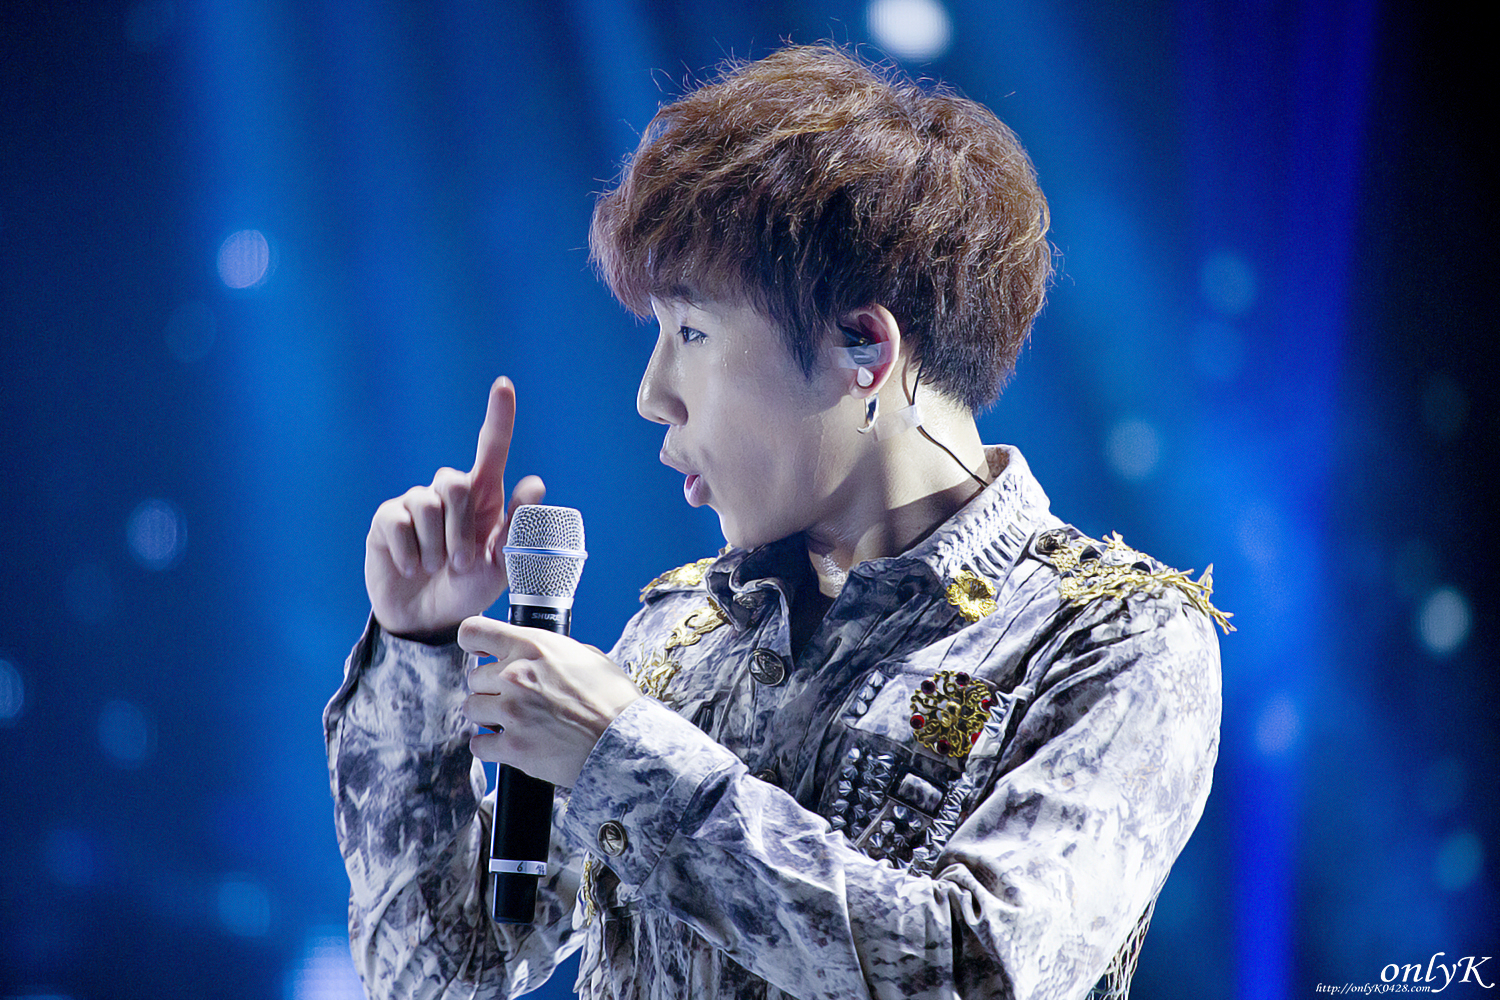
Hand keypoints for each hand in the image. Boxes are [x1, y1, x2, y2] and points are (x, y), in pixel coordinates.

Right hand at [365, 377, 546, 641]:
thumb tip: (534, 482)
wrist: (429, 619)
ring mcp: (416, 504)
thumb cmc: (469, 587)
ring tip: (437, 569)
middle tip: (461, 564)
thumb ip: (518, 525)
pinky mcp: (388, 521)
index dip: (498, 417)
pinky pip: (399, 523)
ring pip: (428, 504)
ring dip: (437, 547)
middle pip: (455, 482)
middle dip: (461, 531)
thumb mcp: (502, 563)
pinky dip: (410, 553)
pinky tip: (412, 568)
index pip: (490, 449)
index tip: (504, 385)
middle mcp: (449, 493)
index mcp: (483, 498)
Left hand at [459, 616, 641, 786]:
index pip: (474, 632)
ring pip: (472, 708)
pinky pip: (478, 744)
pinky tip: (508, 743)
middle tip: (515, 698)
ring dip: (488, 715)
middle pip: (474, 677)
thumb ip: (551, 651)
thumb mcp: (587, 656)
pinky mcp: (512, 747)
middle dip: (491, 687)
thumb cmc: (613, 699)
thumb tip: (535, 653)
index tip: (480, 653)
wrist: (625, 742)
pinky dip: (490, 746)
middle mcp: (515, 675)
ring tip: (514, 721)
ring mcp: (511, 712)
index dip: (474, 643)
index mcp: (532, 647)